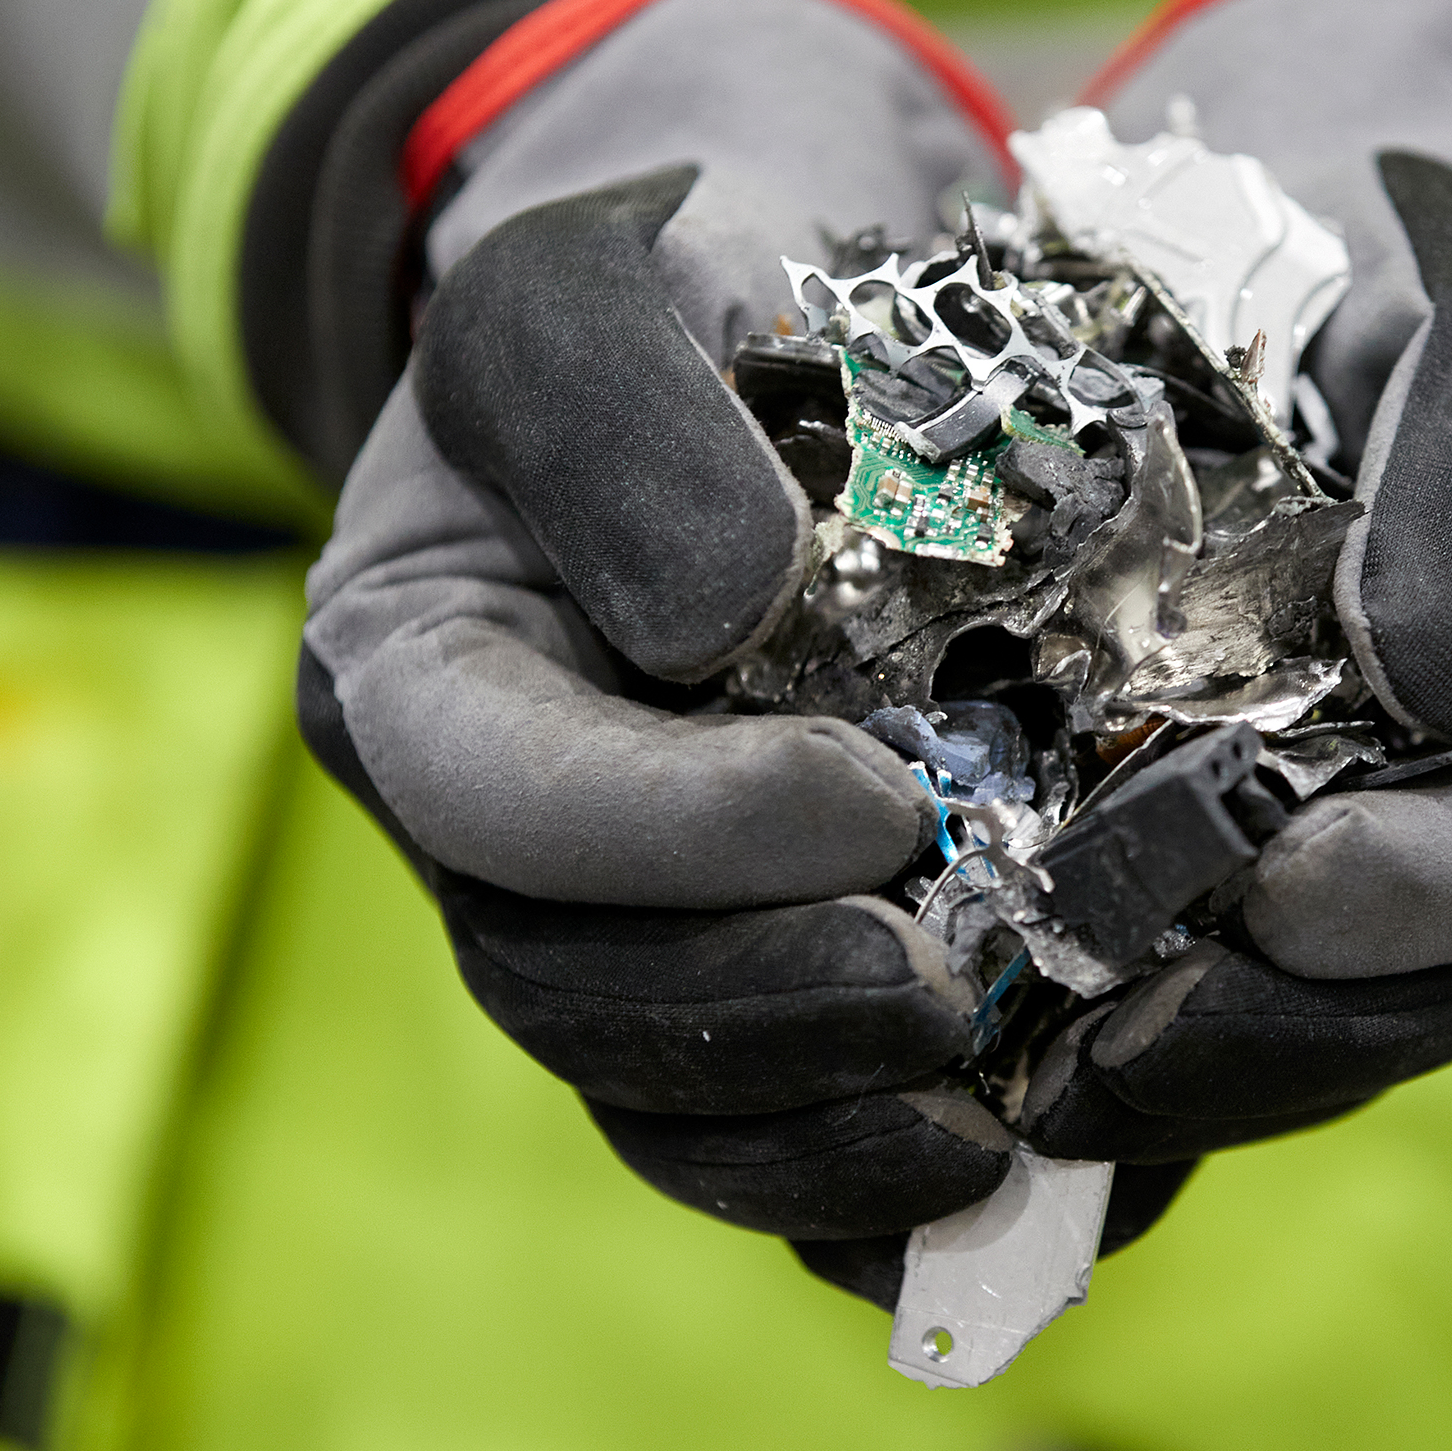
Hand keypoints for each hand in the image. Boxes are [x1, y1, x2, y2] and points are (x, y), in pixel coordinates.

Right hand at [302, 0, 1038, 1263]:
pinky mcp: (737, 963)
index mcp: (422, 676)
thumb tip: (718, 628)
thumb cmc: (668, 266)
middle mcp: (498, 834)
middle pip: (580, 995)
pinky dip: (885, 1183)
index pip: (506, 805)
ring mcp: (614, 919)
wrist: (758, 307)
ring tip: (999, 1126)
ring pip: (673, 1095)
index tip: (880, 807)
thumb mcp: (600, 274)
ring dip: (826, 1135)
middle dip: (768, 1015)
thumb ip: (615, 415)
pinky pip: (781, 1120)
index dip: (678, 840)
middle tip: (951, 995)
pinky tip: (1029, 1173)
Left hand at [1016, 0, 1451, 1168]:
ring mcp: (1415, 846)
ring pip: (1330, 1010)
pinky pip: (1221, 983)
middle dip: (1289, 1019)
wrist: (1314, 254)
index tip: (1287, 885)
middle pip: (1449, 971)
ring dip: (1189, 1058)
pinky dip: (1119, 1026)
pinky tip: (1002, 1052)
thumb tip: (1432, 691)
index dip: (1445, 885)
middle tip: (1120, 1035)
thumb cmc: (1433, 259)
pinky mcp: (1278, 861)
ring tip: (1040, 1070)